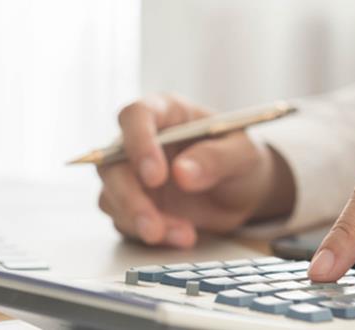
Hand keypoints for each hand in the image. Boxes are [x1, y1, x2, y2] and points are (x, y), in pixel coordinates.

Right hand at [97, 94, 294, 247]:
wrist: (241, 190)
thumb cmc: (240, 159)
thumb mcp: (242, 154)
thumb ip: (216, 158)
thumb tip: (183, 172)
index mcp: (166, 113)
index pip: (136, 116)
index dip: (138, 143)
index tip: (156, 176)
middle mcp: (141, 141)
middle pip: (112, 163)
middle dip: (130, 197)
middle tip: (154, 224)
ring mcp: (132, 174)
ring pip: (112, 197)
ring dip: (141, 221)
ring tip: (185, 236)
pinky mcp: (133, 204)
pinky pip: (125, 222)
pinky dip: (151, 235)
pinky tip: (182, 237)